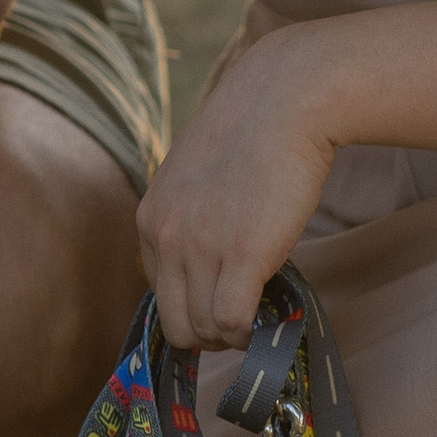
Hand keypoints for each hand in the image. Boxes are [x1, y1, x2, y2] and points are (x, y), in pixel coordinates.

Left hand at [134, 28, 338, 346]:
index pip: (158, 294)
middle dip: (209, 334)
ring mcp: (199, 248)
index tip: (222, 302)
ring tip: (260, 316)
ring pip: (205, 329)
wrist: (286, 100)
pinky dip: (250, 333)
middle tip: (242, 322)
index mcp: (150, 218)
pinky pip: (233, 323)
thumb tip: (206, 258)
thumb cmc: (252, 132)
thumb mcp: (196, 175)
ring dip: (234, 336)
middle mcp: (165, 236)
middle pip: (177, 324)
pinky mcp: (240, 255)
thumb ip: (189, 216)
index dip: (193, 307)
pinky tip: (269, 316)